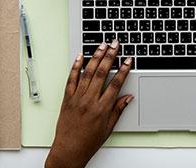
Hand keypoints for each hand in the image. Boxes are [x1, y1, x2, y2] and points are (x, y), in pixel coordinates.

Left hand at [46, 40, 133, 167]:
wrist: (68, 151)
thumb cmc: (88, 142)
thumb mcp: (108, 128)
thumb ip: (118, 110)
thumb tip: (128, 97)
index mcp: (102, 109)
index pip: (116, 84)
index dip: (123, 70)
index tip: (128, 60)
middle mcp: (89, 101)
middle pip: (102, 73)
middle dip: (110, 56)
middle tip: (115, 44)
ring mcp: (77, 98)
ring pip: (87, 73)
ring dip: (95, 57)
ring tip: (102, 46)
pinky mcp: (67, 99)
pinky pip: (71, 79)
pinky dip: (75, 67)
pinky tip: (80, 57)